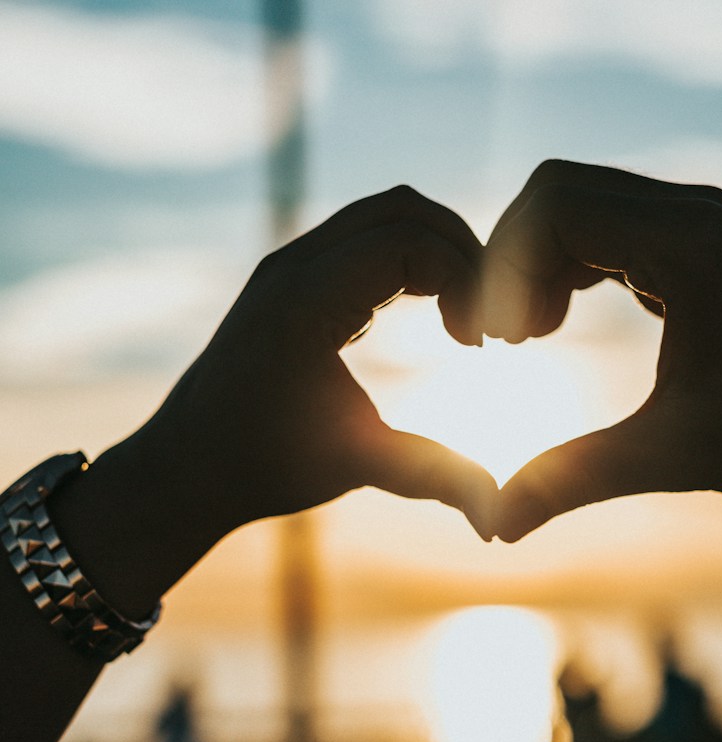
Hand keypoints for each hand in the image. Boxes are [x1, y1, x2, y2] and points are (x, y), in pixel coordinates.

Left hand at [148, 184, 495, 533]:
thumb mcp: (355, 467)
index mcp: (306, 299)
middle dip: (461, 253)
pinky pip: (364, 241)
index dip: (465, 279)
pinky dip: (411, 263)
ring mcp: (290, 266)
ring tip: (464, 318)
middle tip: (486, 318)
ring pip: (384, 217)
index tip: (479, 343)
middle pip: (403, 210)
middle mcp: (294, 266)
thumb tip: (497, 514)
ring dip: (437, 253)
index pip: (410, 241)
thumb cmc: (262, 467)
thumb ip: (432, 476)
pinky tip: (430, 317)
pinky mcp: (293, 280)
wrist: (187, 467)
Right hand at [482, 160, 721, 540]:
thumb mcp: (676, 454)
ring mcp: (700, 224)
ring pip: (583, 207)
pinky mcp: (701, 246)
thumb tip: (497, 525)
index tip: (500, 343)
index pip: (554, 206)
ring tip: (530, 337)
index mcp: (687, 245)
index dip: (504, 268)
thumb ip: (577, 478)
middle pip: (559, 193)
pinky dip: (572, 266)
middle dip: (513, 261)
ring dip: (541, 263)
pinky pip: (611, 229)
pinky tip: (562, 322)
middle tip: (506, 341)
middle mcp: (692, 215)